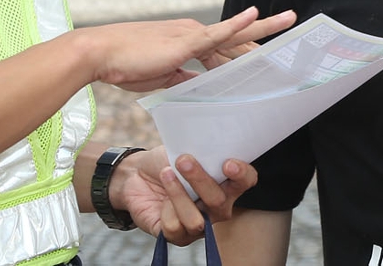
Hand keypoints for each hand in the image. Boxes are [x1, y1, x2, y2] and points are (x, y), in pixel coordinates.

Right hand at [83, 7, 296, 92]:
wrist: (101, 54)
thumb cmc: (126, 66)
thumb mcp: (162, 78)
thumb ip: (184, 79)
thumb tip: (200, 87)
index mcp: (190, 43)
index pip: (227, 51)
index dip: (250, 54)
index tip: (271, 59)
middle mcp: (194, 34)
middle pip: (238, 41)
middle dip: (266, 42)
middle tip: (295, 37)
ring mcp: (191, 35)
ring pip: (235, 35)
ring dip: (263, 30)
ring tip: (290, 21)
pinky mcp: (185, 41)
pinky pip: (217, 33)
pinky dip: (237, 24)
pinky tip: (256, 15)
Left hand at [115, 147, 257, 243]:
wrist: (137, 174)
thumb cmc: (166, 161)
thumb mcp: (183, 149)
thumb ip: (200, 152)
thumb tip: (207, 146)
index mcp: (225, 184)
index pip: (246, 181)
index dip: (241, 174)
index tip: (227, 163)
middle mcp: (216, 208)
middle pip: (218, 202)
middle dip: (200, 180)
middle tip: (183, 161)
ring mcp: (197, 225)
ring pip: (196, 221)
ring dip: (178, 194)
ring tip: (166, 174)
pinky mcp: (176, 236)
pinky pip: (174, 227)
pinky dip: (165, 209)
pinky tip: (159, 200)